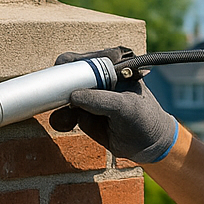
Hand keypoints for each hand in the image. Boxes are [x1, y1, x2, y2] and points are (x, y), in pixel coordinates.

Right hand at [49, 49, 179, 163]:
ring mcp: (89, 95)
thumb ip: (100, 100)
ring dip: (58, 105)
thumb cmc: (144, 118)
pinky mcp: (83, 113)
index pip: (86, 59)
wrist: (149, 145)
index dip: (70, 65)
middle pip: (69, 74)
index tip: (59, 74)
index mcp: (112, 66)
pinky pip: (66, 113)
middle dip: (59, 86)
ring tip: (63, 118)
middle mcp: (98, 77)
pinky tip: (64, 125)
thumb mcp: (125, 107)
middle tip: (54, 96)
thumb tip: (73, 96)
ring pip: (64, 94)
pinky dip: (62, 118)